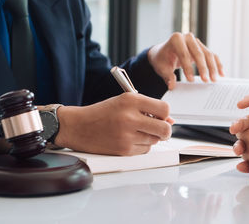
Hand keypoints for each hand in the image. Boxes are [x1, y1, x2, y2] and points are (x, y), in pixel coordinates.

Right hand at [54, 92, 171, 155]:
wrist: (78, 126)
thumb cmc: (102, 112)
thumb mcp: (124, 101)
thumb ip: (148, 108)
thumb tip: (170, 121)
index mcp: (131, 100)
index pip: (164, 108)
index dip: (165, 113)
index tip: (161, 115)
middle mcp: (130, 117)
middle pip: (165, 129)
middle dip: (165, 130)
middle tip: (159, 128)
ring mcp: (127, 135)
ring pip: (155, 140)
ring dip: (150, 137)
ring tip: (135, 131)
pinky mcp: (124, 150)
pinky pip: (145, 149)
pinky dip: (141, 145)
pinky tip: (128, 139)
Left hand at [148, 32, 223, 89]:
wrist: (163, 53)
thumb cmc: (162, 60)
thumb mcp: (162, 68)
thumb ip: (167, 76)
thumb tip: (172, 85)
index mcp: (176, 39)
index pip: (184, 54)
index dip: (188, 68)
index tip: (190, 80)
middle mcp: (188, 37)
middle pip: (198, 53)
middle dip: (203, 68)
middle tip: (206, 81)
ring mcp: (196, 42)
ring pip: (208, 54)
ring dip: (212, 68)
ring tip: (214, 80)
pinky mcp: (202, 47)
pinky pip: (212, 55)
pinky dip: (217, 65)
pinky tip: (221, 74)